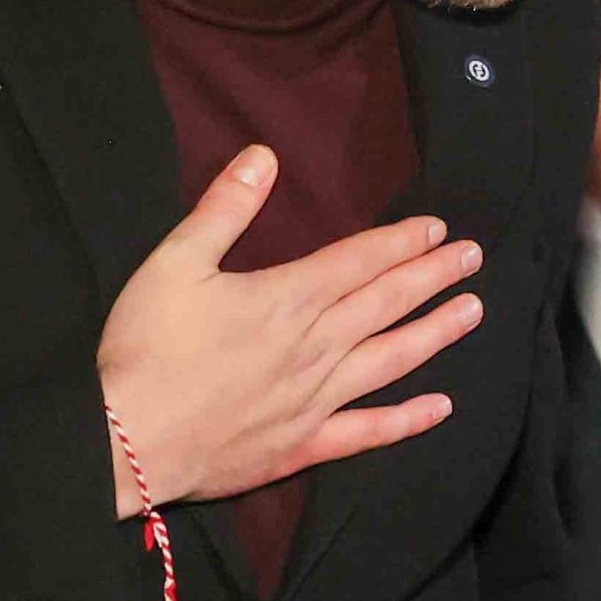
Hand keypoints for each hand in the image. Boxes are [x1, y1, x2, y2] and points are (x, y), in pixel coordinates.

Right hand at [96, 146, 487, 512]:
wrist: (126, 442)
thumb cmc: (146, 348)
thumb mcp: (174, 263)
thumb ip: (224, 209)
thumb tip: (263, 156)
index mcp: (288, 298)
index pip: (359, 261)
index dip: (401, 242)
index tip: (437, 228)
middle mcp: (316, 347)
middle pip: (387, 303)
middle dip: (432, 276)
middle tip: (474, 256)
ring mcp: (315, 400)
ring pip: (392, 360)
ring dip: (436, 332)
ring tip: (473, 312)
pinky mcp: (303, 444)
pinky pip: (367, 432)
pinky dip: (407, 420)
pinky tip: (441, 408)